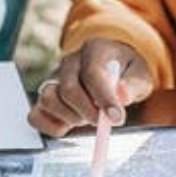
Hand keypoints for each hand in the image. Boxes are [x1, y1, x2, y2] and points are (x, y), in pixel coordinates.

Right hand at [28, 38, 154, 136]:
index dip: (104, 98)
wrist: (111, 68)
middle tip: (103, 122)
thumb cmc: (125, 72)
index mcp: (93, 49)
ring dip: (70, 117)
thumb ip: (133, 84)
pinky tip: (69, 125)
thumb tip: (122, 95)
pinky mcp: (44, 97)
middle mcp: (69, 62)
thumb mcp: (140, 74)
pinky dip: (50, 127)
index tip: (117, 118)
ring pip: (48, 100)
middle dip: (87, 112)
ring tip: (86, 117)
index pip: (92, 73)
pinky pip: (35, 116)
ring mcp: (53, 79)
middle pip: (68, 89)